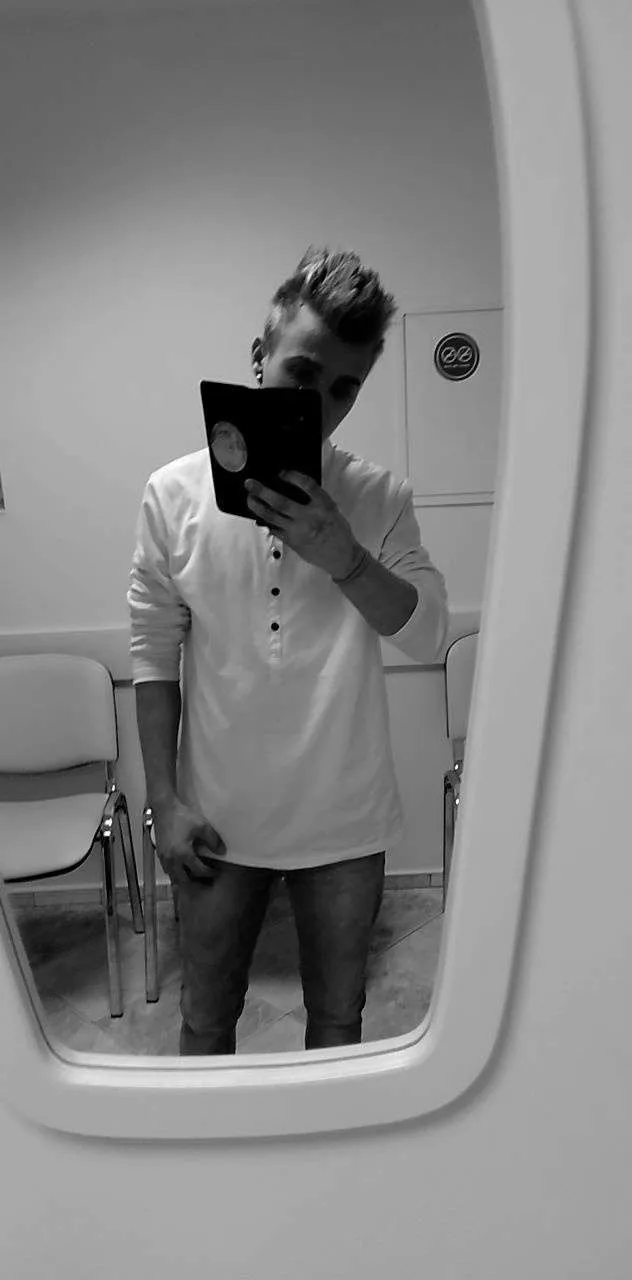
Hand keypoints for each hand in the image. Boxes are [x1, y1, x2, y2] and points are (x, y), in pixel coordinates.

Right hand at [151, 796, 226, 885]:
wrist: (164, 808)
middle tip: (205, 880)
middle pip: (184, 880)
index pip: (199, 871)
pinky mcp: (159, 853)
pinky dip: (175, 872)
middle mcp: (172, 859)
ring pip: (173, 877)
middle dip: (195, 882)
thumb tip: (221, 851)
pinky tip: (181, 868)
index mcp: (183, 854)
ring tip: (193, 876)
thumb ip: (213, 840)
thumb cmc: (181, 816)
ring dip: (183, 879)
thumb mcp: (202, 826)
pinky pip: (167, 870)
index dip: (209, 873)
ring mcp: (164, 858)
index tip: (215, 872)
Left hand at [245, 470, 361, 578]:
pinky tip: (260, 516)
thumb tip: (292, 488)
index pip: (307, 485)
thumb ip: (316, 499)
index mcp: (324, 506)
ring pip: (273, 517)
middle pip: (281, 502)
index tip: (281, 472)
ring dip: (258, 506)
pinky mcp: (293, 542)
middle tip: (250, 484)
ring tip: (250, 498)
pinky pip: (275, 529)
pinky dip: (266, 522)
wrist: (342, 556)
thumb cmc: (337, 531)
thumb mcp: (332, 510)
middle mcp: (310, 517)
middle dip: (263, 491)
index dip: (292, 477)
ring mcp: (299, 531)